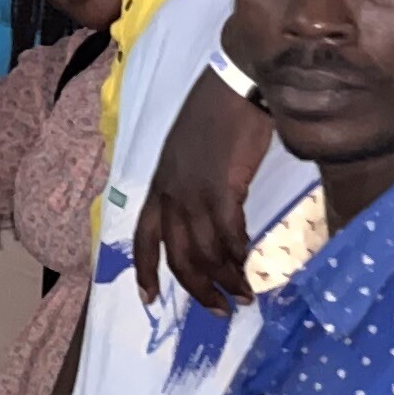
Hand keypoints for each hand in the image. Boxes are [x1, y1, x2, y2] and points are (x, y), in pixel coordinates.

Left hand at [142, 72, 274, 310]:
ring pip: (206, 253)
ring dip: (226, 280)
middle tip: (219, 310)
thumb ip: (190, 186)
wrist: (236, 84)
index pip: (143, 238)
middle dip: (198, 290)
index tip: (150, 301)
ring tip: (245, 294)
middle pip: (178, 257)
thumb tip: (206, 217)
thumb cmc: (217, 115)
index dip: (145, 272)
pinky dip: (239, 255)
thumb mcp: (188, 154)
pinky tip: (250, 263)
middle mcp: (171, 193)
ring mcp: (195, 191)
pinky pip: (228, 235)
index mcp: (159, 185)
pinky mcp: (222, 187)